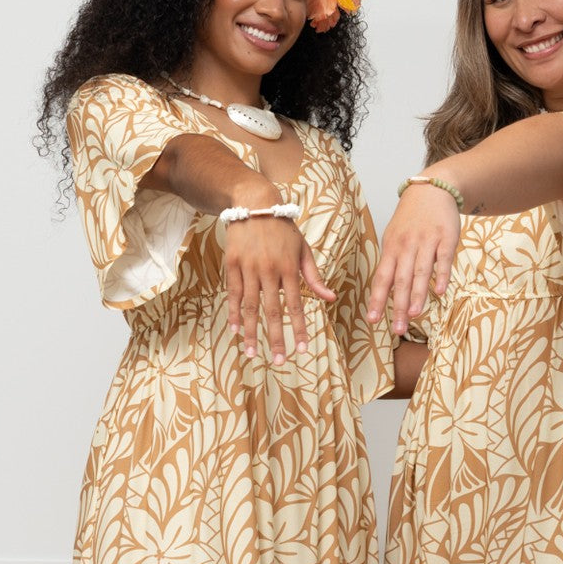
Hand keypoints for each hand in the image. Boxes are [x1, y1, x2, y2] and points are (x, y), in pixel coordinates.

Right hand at [224, 218, 335, 364]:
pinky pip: (232, 294)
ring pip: (249, 306)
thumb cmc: (283, 229)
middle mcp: (269, 270)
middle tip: (279, 360)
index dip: (300, 328)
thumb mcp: (303, 249)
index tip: (303, 349)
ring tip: (252, 353)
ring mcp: (249, 268)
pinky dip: (234, 313)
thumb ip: (314, 276)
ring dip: (252, 332)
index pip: (296, 305)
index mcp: (290, 268)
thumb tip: (331, 298)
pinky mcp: (232, 264)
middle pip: (273, 311)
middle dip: (276, 338)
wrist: (254, 203)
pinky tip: (236, 330)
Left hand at [367, 184, 460, 334]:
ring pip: (421, 272)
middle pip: (401, 280)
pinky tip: (440, 292)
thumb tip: (386, 293)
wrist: (431, 190)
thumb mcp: (394, 238)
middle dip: (398, 306)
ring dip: (417, 294)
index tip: (372, 320)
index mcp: (392, 249)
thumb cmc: (410, 220)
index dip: (377, 300)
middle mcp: (407, 246)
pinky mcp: (447, 238)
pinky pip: (443, 260)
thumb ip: (392, 264)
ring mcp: (427, 242)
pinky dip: (442, 276)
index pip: (382, 278)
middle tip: (397, 329)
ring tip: (414, 315)